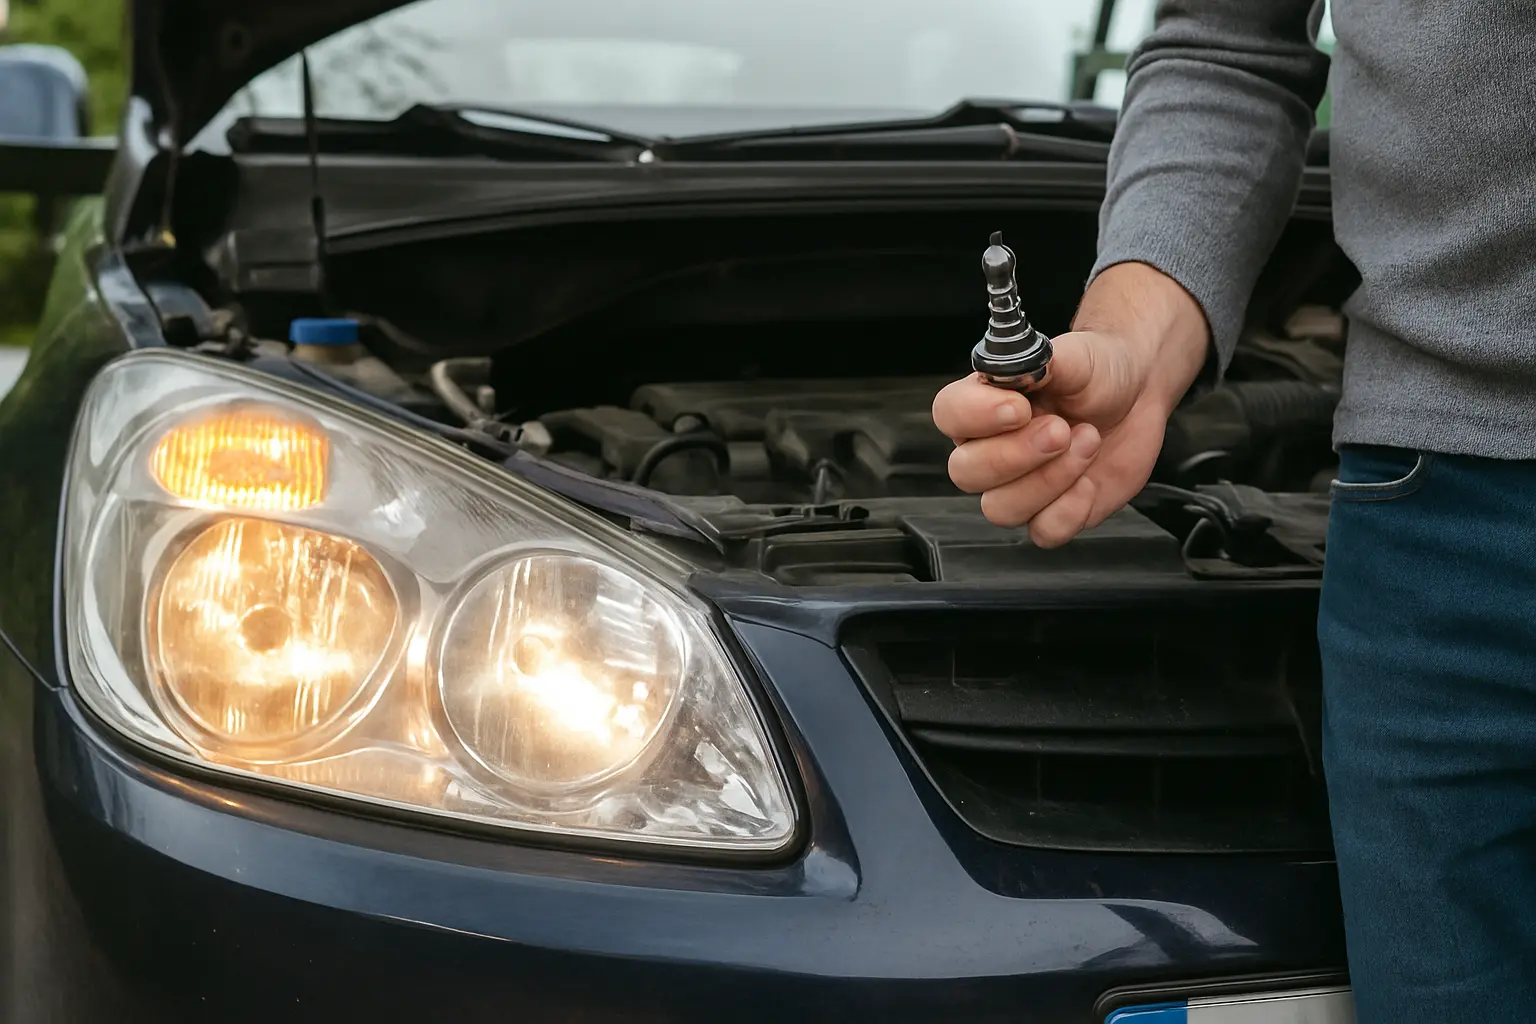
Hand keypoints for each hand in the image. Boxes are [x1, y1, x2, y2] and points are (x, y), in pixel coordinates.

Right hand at [932, 263, 1209, 546]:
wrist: (1136, 391)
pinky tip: (1090, 480)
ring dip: (1049, 480)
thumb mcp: (1073, 354)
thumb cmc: (1095, 370)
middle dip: (1017, 454)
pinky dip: (1070, 510)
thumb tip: (1014, 367)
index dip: (976, 415)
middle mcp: (990, 449)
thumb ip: (1040, 360)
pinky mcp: (1051, 512)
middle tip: (1061, 428)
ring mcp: (1018, 486)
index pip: (949, 414)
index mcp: (981, 405)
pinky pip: (1043, 531)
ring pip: (1001, 508)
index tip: (1020, 407)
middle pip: (966, 472)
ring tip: (1088, 441)